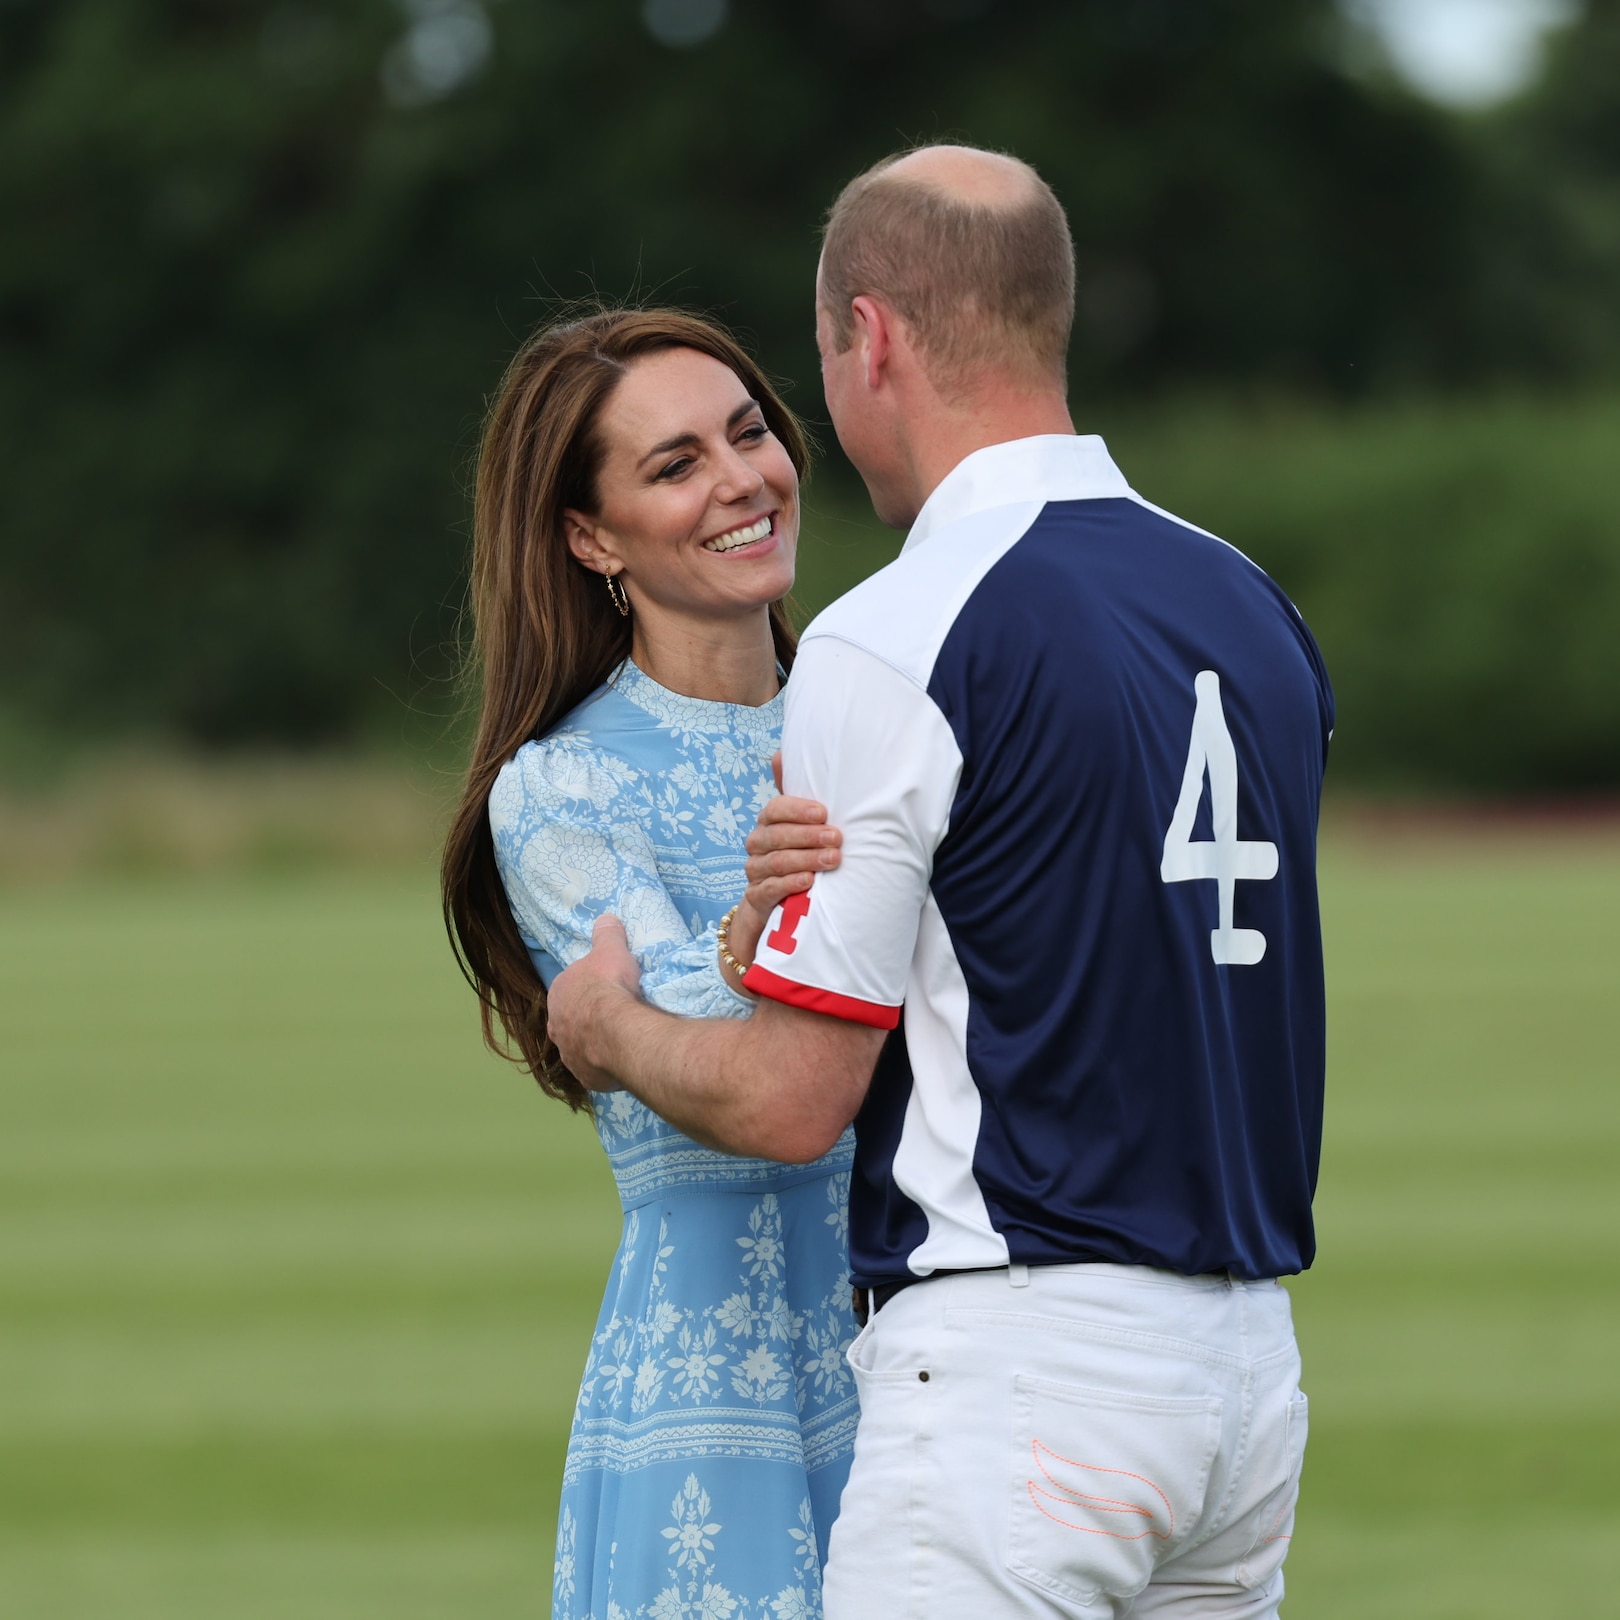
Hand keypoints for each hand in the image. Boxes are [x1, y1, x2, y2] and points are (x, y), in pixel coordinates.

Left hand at [546, 915, 643, 1090]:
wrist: (619, 1029)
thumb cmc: (610, 985)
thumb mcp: (611, 950)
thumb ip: (607, 934)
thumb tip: (606, 918)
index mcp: (558, 994)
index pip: (569, 990)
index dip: (587, 989)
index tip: (605, 989)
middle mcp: (556, 1027)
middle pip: (571, 1021)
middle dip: (587, 1019)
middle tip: (613, 1015)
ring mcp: (569, 1055)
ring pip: (581, 1047)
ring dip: (595, 1044)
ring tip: (620, 1039)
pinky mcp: (586, 1077)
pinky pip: (595, 1069)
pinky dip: (606, 1066)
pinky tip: (622, 1060)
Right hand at [723, 751, 839, 980]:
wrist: (776, 904)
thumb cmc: (798, 856)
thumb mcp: (802, 828)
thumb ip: (796, 794)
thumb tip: (780, 753)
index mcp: (768, 823)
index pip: (775, 810)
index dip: (797, 810)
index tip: (824, 812)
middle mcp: (757, 844)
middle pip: (777, 836)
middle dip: (809, 836)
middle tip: (837, 838)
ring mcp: (754, 871)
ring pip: (775, 861)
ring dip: (806, 859)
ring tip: (833, 859)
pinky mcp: (757, 897)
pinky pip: (770, 888)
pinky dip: (790, 883)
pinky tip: (809, 881)